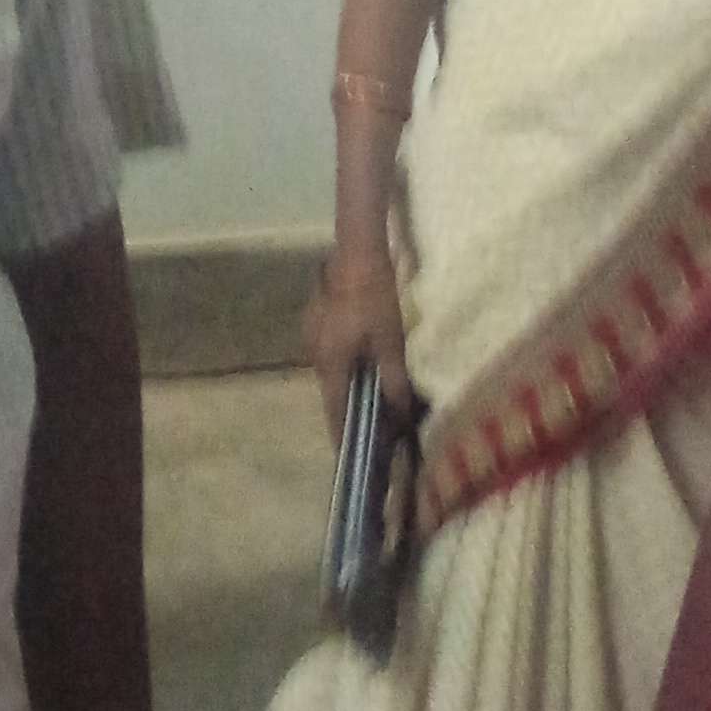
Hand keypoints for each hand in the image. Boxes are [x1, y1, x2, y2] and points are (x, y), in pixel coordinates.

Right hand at [305, 252, 411, 443]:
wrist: (357, 252)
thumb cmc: (375, 299)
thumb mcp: (391, 344)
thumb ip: (393, 382)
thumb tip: (398, 416)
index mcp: (329, 362)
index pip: (334, 411)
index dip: (342, 436)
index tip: (351, 459)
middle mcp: (314, 352)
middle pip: (330, 391)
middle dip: (347, 410)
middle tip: (369, 428)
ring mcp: (311, 333)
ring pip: (330, 371)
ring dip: (346, 385)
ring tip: (367, 398)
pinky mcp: (316, 319)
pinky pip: (330, 353)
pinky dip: (344, 365)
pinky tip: (361, 362)